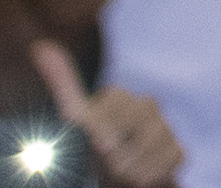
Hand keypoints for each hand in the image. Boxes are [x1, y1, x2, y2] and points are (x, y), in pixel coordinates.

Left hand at [31, 41, 186, 187]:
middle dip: (117, 145)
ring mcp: (166, 128)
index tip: (94, 141)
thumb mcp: (74, 117)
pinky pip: (169, 159)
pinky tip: (140, 175)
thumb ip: (63, 83)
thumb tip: (40, 46)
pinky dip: (151, 172)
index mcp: (120, 97)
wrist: (113, 181)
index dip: (103, 125)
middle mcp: (148, 107)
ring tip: (122, 170)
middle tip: (108, 159)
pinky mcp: (180, 152)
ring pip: (153, 141)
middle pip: (136, 120)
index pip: (114, 103)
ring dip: (132, 163)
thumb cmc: (89, 150)